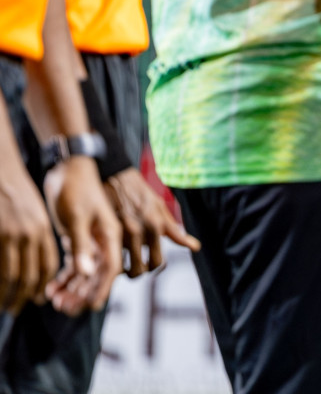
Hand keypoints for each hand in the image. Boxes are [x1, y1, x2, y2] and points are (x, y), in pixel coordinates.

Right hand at [0, 159, 57, 313]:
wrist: (1, 170)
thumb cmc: (15, 193)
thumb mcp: (33, 213)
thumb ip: (36, 236)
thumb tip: (35, 261)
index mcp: (43, 229)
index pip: (48, 265)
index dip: (43, 285)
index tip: (38, 299)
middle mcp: (30, 234)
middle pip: (30, 275)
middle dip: (24, 296)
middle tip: (16, 309)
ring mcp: (11, 235)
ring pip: (11, 275)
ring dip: (6, 294)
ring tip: (3, 306)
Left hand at [43, 156, 121, 314]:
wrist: (66, 168)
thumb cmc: (74, 188)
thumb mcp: (76, 217)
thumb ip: (82, 245)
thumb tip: (88, 273)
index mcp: (111, 234)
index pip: (111, 268)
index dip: (102, 288)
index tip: (91, 306)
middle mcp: (104, 240)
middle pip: (98, 274)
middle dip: (83, 293)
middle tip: (64, 307)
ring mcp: (91, 240)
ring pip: (86, 272)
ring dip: (72, 288)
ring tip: (55, 300)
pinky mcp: (78, 239)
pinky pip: (74, 264)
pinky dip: (65, 277)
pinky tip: (52, 287)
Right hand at [106, 168, 200, 276]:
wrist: (115, 175)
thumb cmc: (139, 191)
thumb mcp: (159, 206)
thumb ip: (173, 229)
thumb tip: (195, 247)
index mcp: (156, 225)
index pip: (159, 261)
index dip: (156, 267)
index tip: (152, 266)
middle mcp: (141, 231)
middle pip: (143, 268)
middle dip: (140, 271)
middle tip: (137, 266)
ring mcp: (122, 234)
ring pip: (126, 266)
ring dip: (125, 268)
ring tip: (123, 263)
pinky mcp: (104, 233)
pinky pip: (111, 256)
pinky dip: (111, 259)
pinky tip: (110, 254)